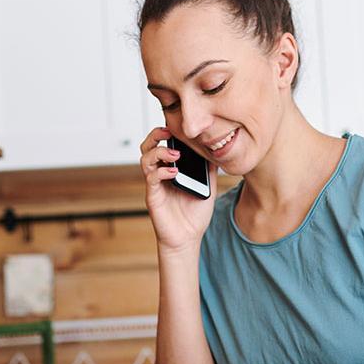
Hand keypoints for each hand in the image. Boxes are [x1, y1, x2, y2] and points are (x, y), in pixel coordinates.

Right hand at [139, 127, 219, 254]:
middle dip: (155, 135)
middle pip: (147, 147)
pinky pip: (152, 178)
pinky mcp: (153, 197)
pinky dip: (162, 172)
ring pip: (146, 159)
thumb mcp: (208, 186)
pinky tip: (174, 173)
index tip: (178, 126)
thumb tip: (217, 150)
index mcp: (170, 168)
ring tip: (175, 155)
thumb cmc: (194, 214)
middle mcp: (160, 174)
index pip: (162, 144)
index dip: (166, 132)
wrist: (188, 238)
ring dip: (159, 152)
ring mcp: (155, 184)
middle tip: (169, 132)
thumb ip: (209, 169)